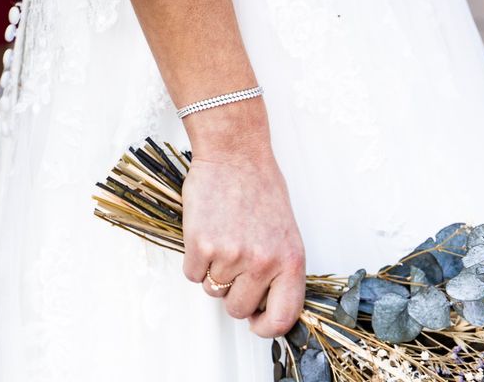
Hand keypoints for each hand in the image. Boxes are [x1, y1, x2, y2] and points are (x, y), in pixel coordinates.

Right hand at [181, 106, 305, 337]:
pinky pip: (192, 275)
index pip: (283, 319)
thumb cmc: (261, 190)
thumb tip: (266, 305)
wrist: (235, 156)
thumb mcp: (285, 233)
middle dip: (232, 292)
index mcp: (291, 260)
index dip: (266, 327)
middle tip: (234, 261)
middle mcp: (264, 263)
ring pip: (213, 291)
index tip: (256, 321)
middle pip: (238, 309)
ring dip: (213, 272)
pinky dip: (195, 259)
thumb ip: (279, 270)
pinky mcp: (202, 246)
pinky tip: (207, 231)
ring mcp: (232, 256)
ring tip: (223, 237)